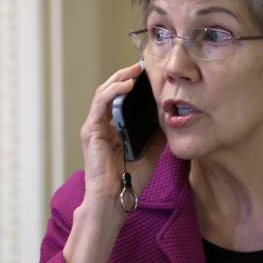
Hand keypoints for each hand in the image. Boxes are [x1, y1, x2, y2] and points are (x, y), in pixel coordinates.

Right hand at [79, 63, 164, 206]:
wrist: (116, 197)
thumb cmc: (131, 177)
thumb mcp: (152, 150)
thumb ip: (157, 133)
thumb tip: (170, 116)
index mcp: (115, 127)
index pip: (122, 98)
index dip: (133, 84)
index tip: (149, 73)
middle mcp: (103, 123)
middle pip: (112, 91)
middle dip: (126, 76)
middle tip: (142, 66)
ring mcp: (95, 126)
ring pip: (104, 92)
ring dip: (120, 78)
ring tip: (135, 70)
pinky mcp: (91, 130)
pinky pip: (101, 104)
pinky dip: (113, 91)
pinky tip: (127, 85)